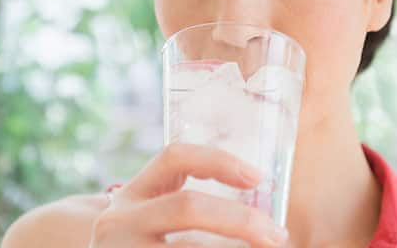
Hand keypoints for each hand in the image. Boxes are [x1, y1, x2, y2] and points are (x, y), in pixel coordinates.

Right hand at [89, 142, 288, 246]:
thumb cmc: (138, 247)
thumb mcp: (148, 222)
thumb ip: (183, 208)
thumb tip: (262, 219)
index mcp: (131, 196)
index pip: (173, 157)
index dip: (218, 160)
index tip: (257, 177)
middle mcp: (119, 221)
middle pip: (188, 206)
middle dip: (241, 219)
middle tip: (276, 234)